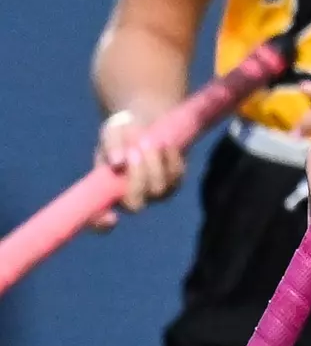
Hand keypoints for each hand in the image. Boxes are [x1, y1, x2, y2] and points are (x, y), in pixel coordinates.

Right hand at [91, 107, 184, 230]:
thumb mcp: (112, 133)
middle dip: (136, 178)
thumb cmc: (122, 132)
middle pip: (136, 204)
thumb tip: (118, 162)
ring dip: (154, 165)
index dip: (101, 223)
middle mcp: (129, 198)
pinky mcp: (173, 182)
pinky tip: (165, 144)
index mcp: (104, 192)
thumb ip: (111, 145)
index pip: (98, 219)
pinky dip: (171, 160)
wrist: (147, 122)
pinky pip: (176, 177)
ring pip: (158, 190)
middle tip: (134, 150)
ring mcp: (153, 192)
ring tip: (147, 141)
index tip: (110, 217)